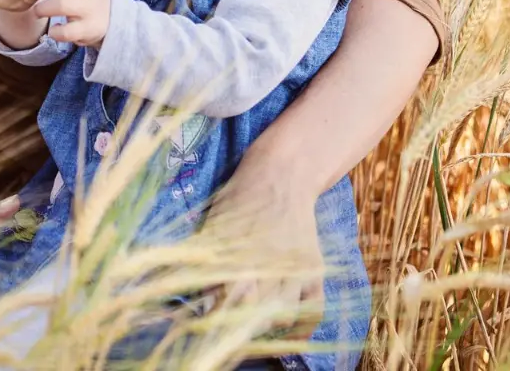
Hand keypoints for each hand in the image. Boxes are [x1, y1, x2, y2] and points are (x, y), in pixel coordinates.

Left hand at [197, 143, 324, 339]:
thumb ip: (204, 259)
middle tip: (230, 329)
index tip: (209, 327)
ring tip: (254, 328)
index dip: (219, 321)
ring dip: (268, 327)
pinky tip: (289, 336)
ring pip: (283, 317)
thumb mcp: (215, 223)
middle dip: (240, 328)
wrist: (282, 174)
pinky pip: (314, 310)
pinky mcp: (314, 269)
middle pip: (255, 317)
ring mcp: (295, 269)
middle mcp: (270, 266)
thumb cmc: (240, 197)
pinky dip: (303, 329)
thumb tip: (194, 294)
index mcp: (240, 255)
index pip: (229, 304)